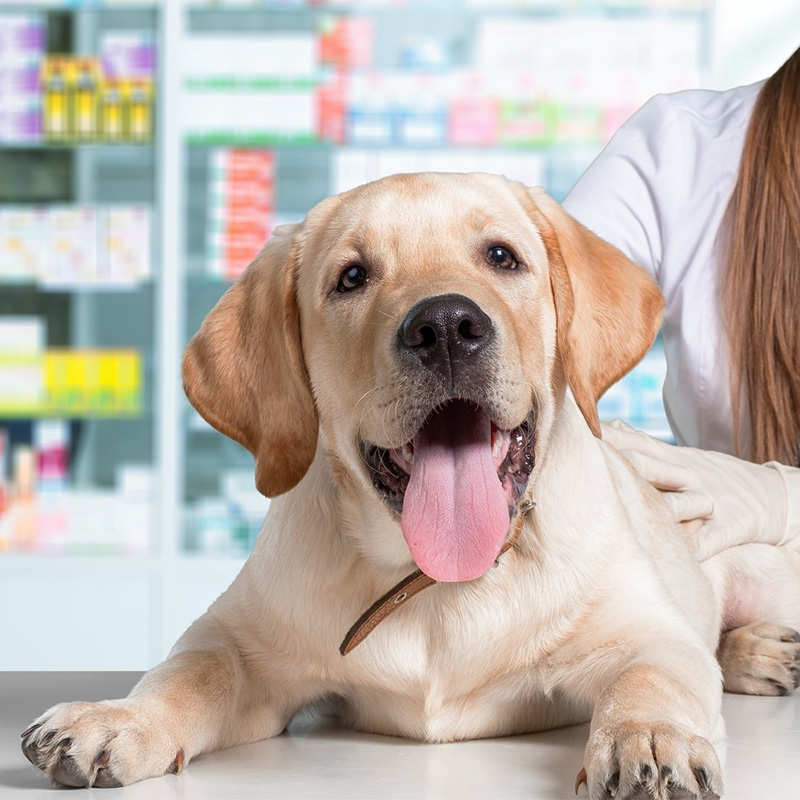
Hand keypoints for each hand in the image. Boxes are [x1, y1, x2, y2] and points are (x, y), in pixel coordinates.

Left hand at [601, 419, 791, 559]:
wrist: (777, 496)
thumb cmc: (717, 477)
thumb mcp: (684, 456)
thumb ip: (646, 444)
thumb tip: (613, 426)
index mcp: (676, 460)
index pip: (638, 444)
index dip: (610, 439)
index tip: (579, 433)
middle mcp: (690, 475)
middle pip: (652, 466)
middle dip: (624, 464)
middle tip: (591, 462)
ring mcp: (711, 500)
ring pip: (682, 501)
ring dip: (660, 506)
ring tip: (632, 512)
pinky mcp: (733, 526)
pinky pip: (713, 539)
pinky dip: (699, 546)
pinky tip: (682, 557)